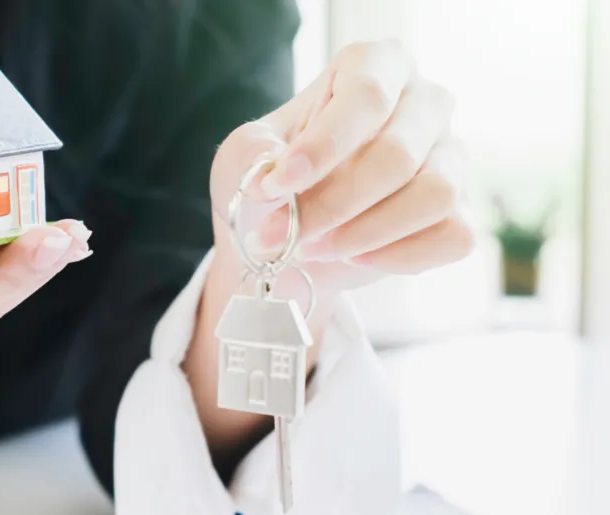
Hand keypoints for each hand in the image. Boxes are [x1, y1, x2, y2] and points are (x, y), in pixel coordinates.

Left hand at [210, 40, 472, 302]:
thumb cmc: (271, 181)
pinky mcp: (458, 211)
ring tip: (308, 249)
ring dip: (363, 234)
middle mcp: (424, 103)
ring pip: (434, 196)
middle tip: (277, 236)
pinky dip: (396, 257)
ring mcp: (450, 157)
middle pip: (398, 154)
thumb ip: (254, 154)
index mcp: (375, 66)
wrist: (285, 238)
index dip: (322, 147)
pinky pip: (452, 236)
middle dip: (331, 205)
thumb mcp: (244, 156)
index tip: (274, 187)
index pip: (367, 96)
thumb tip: (271, 175)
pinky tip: (352, 259)